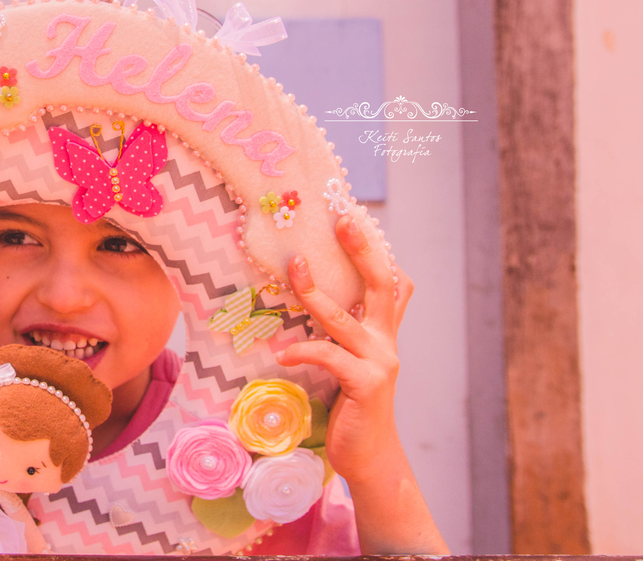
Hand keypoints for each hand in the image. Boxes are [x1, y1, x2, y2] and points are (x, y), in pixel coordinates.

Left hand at [274, 213, 411, 484]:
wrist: (369, 456)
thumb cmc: (352, 405)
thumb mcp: (354, 361)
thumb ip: (348, 332)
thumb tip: (319, 303)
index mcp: (383, 333)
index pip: (391, 283)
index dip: (376, 250)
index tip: (356, 216)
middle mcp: (387, 342)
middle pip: (381, 286)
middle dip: (362, 250)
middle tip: (342, 220)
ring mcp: (379, 362)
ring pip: (344, 318)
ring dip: (315, 292)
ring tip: (293, 268)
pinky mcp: (365, 385)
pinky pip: (328, 356)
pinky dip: (301, 351)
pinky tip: (281, 353)